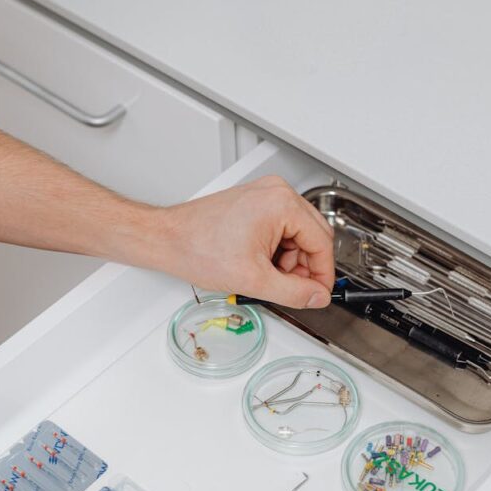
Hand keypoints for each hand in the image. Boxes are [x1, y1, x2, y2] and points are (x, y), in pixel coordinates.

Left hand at [160, 176, 334, 307]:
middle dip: (304, 267)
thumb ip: (293, 292)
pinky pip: (280, 229)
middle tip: (293, 289)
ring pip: (297, 235)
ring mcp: (264, 196)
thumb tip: (316, 297)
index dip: (323, 274)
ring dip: (289, 261)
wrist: (167, 239)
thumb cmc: (198, 248)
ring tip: (266, 276)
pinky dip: (276, 251)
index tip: (318, 294)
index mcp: (282, 203)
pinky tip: (259, 265)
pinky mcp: (254, 204)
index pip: (322, 242)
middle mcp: (276, 192)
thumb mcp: (253, 279)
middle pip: (312, 236)